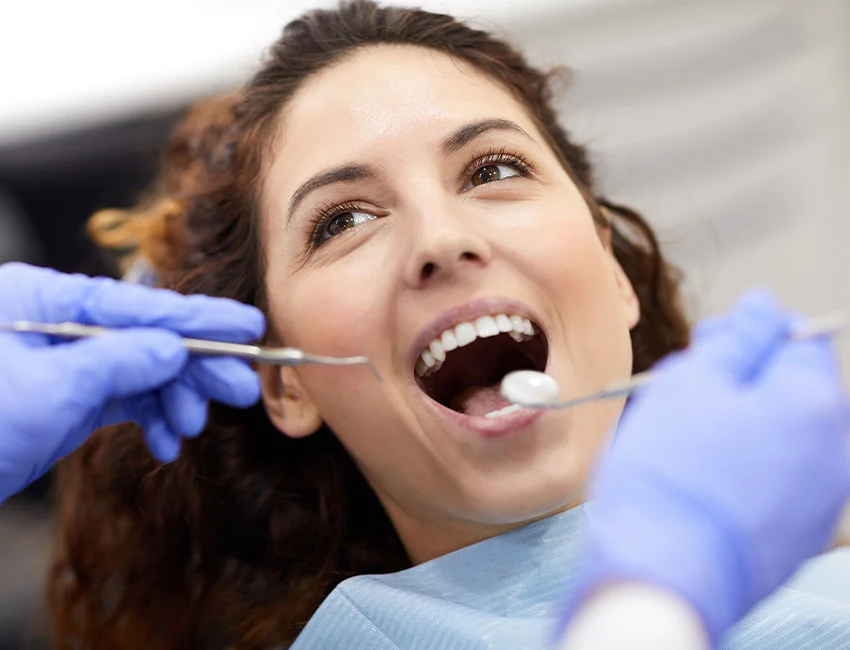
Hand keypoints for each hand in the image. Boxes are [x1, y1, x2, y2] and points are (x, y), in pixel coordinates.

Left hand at [0, 263, 264, 502]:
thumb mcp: (49, 390)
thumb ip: (120, 361)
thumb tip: (176, 347)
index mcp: (41, 299)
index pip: (136, 302)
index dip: (197, 316)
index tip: (245, 324)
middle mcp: (58, 325)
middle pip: (146, 336)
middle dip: (194, 366)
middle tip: (240, 388)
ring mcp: (65, 363)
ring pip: (142, 371)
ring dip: (174, 399)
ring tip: (192, 427)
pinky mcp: (68, 399)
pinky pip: (125, 400)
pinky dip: (150, 419)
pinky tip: (165, 443)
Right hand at [561, 291, 849, 643]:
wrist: (663, 576)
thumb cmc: (670, 475)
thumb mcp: (693, 382)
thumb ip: (736, 338)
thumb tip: (763, 306)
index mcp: (814, 403)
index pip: (794, 337)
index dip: (743, 335)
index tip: (703, 349)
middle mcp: (835, 451)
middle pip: (786, 389)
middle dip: (735, 381)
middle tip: (679, 393)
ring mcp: (820, 499)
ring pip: (777, 435)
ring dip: (733, 424)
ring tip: (678, 440)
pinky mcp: (797, 535)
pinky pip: (772, 479)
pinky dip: (739, 467)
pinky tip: (695, 478)